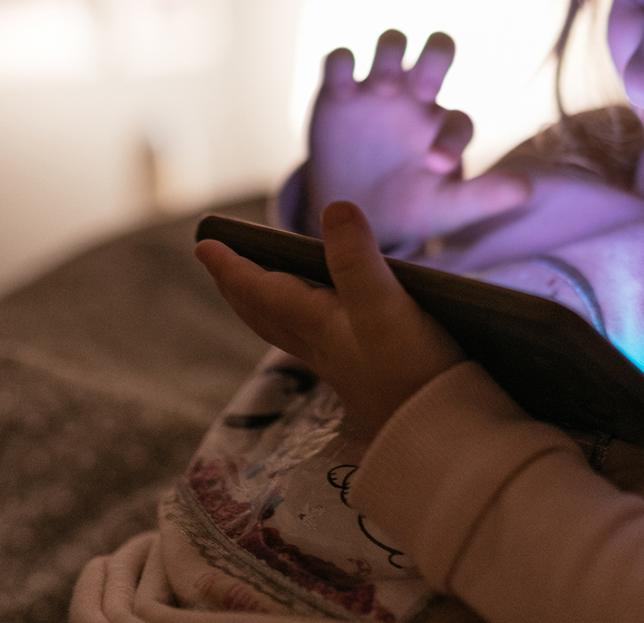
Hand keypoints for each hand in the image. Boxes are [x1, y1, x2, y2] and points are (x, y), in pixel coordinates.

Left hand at [197, 201, 465, 435]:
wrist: (439, 436)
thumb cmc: (411, 370)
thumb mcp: (384, 306)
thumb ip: (357, 258)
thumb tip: (333, 207)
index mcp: (315, 323)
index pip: (260, 289)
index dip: (232, 266)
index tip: (204, 244)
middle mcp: (320, 345)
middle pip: (263, 312)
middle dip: (238, 286)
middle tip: (217, 264)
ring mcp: (340, 364)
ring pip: (285, 329)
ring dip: (263, 305)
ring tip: (258, 289)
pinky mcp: (364, 377)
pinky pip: (312, 341)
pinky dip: (299, 322)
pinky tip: (321, 323)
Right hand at [305, 29, 528, 246]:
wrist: (352, 210)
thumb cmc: (408, 206)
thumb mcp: (444, 208)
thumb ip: (483, 197)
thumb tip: (526, 190)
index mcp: (445, 125)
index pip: (459, 120)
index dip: (452, 139)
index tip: (436, 165)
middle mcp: (417, 98)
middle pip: (437, 51)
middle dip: (435, 59)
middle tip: (423, 90)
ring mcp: (378, 89)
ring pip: (391, 42)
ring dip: (391, 55)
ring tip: (383, 89)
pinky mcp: (338, 91)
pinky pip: (340, 59)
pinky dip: (342, 65)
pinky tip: (343, 93)